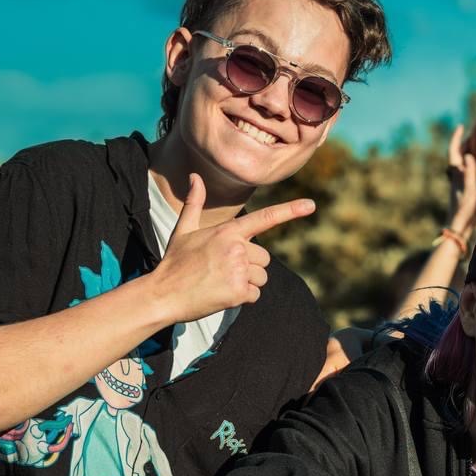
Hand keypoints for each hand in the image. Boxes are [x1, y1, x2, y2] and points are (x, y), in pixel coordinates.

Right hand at [152, 180, 315, 324]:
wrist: (163, 293)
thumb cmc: (174, 262)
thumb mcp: (183, 229)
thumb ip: (194, 203)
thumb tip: (194, 176)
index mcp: (228, 231)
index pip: (265, 218)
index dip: (290, 211)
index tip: (311, 205)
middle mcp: (237, 248)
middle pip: (264, 258)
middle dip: (250, 266)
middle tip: (223, 271)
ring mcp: (239, 270)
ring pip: (262, 277)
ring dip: (247, 283)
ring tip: (221, 283)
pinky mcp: (239, 292)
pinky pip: (255, 294)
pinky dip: (243, 298)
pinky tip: (222, 295)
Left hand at [445, 125, 475, 235]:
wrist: (458, 227)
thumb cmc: (464, 210)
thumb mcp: (470, 190)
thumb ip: (470, 173)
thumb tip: (469, 155)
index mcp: (456, 174)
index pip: (454, 151)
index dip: (456, 138)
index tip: (460, 126)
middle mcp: (455, 176)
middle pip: (456, 155)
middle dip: (462, 143)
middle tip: (472, 134)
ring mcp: (458, 183)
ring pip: (460, 163)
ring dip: (466, 153)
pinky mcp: (462, 189)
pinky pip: (465, 171)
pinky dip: (470, 164)